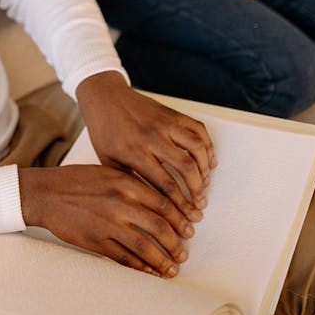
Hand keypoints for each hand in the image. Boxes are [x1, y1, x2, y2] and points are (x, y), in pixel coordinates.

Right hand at [18, 162, 192, 277]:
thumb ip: (132, 184)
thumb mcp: (108, 172)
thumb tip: (160, 201)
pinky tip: (150, 273)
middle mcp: (119, 202)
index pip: (163, 201)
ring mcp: (107, 223)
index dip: (180, 217)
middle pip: (159, 226)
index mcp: (124, 182)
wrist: (45, 194)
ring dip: (162, 260)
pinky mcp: (96, 241)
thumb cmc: (76, 181)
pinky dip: (141, 268)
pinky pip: (124, 259)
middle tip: (184, 251)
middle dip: (176, 242)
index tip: (191, 227)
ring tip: (173, 268)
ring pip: (144, 246)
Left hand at [76, 73, 214, 218]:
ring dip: (205, 169)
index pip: (165, 183)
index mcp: (134, 151)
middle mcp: (152, 136)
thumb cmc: (104, 132)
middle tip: (200, 205)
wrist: (104, 97)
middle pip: (186, 167)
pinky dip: (208, 145)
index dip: (181, 204)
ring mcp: (164, 122)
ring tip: (205, 185)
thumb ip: (129, 181)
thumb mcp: (108, 161)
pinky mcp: (172, 113)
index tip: (188, 216)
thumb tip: (150, 206)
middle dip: (197, 190)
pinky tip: (209, 161)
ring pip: (196, 147)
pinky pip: (198, 128)